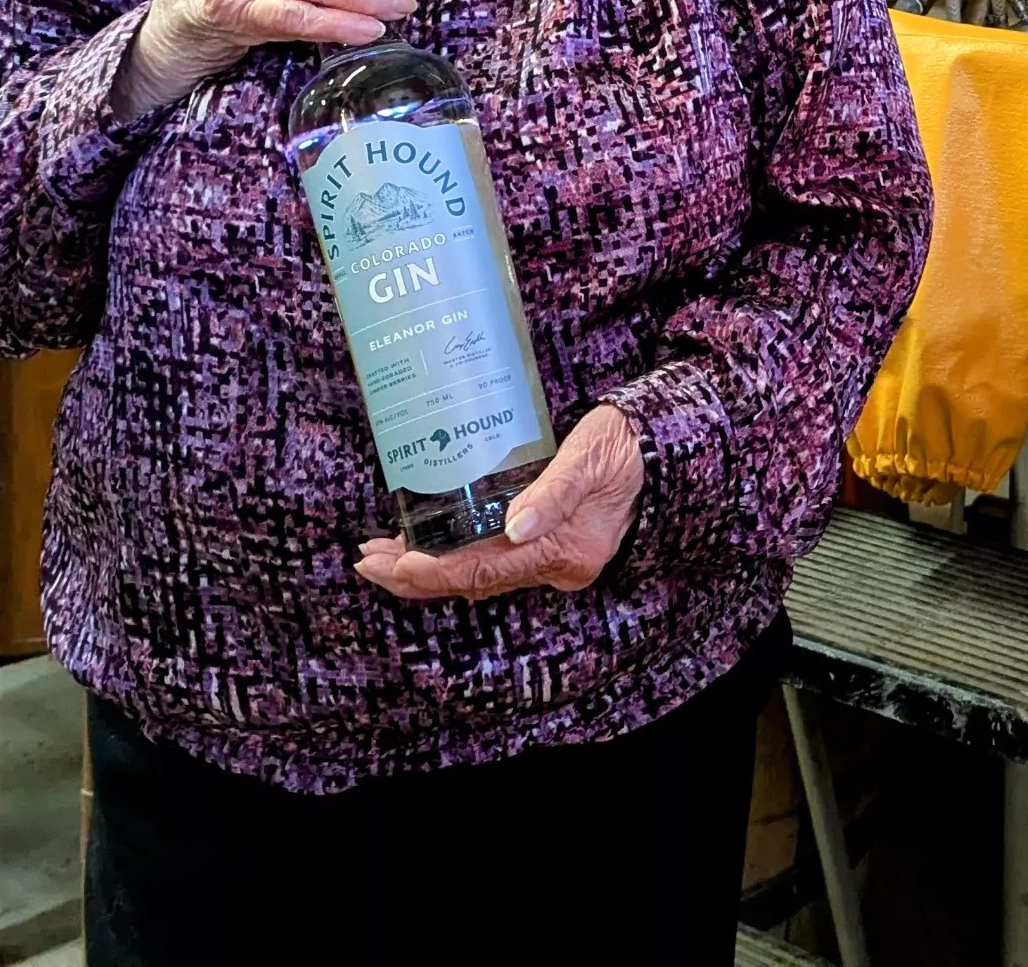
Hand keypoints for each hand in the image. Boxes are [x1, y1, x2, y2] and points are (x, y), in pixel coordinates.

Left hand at [354, 404, 644, 602]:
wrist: (661, 447)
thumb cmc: (627, 445)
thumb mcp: (590, 457)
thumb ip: (554, 491)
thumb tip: (515, 526)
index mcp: (566, 551)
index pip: (486, 571)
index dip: (435, 570)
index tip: (394, 562)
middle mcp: (557, 566)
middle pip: (474, 581)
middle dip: (416, 574)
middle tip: (366, 561)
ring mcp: (552, 560)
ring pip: (478, 575)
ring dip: (427, 568)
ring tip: (381, 556)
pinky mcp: (548, 545)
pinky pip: (491, 563)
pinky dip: (453, 558)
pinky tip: (426, 546)